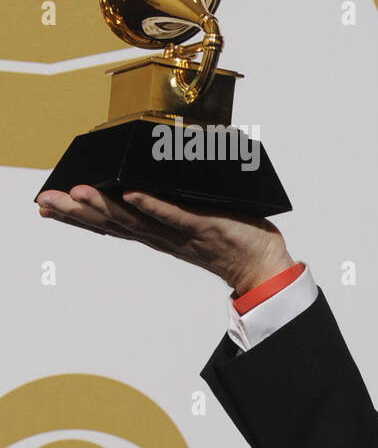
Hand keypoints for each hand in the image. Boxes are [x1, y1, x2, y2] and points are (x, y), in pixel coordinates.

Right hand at [35, 185, 294, 295]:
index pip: (109, 224)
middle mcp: (163, 236)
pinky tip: (132, 194)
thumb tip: (143, 182)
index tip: (45, 205)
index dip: (77, 216)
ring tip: (78, 193)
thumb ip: (166, 206)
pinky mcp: (206, 227)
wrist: (262, 265)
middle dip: (77, 211)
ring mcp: (182, 233)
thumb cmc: (228, 239)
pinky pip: (176, 216)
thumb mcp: (188, 222)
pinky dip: (154, 206)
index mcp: (156, 234)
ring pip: (137, 220)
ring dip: (106, 206)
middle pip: (113, 223)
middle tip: (45, 199)